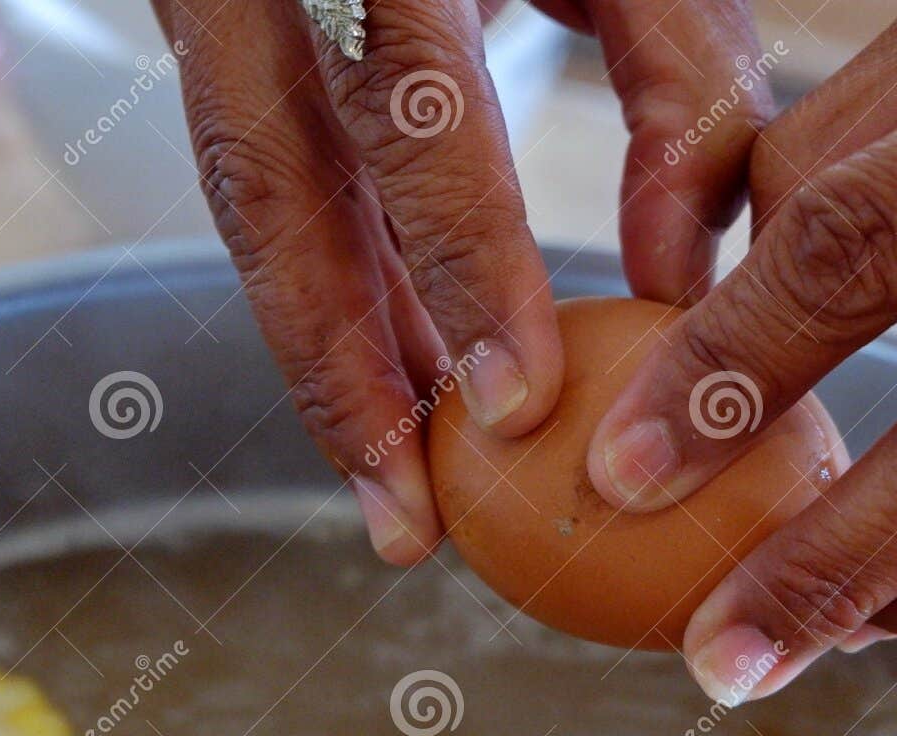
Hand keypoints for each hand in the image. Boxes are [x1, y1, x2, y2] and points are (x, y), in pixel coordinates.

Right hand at [152, 0, 769, 562]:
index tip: (516, 405)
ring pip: (250, 216)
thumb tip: (676, 277)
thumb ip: (677, 78)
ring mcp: (218, 13)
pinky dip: (331, 303)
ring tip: (392, 497)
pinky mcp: (220, 53)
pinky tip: (394, 392)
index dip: (457, 264)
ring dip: (321, 364)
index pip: (412, 109)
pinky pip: (266, 199)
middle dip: (338, 373)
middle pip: (274, 196)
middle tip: (405, 523)